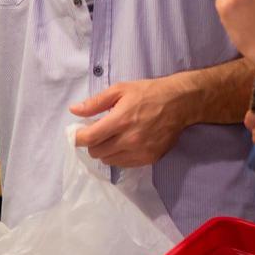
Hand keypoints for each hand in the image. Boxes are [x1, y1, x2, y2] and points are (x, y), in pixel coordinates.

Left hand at [70, 72, 201, 167]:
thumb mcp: (120, 90)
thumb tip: (74, 110)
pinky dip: (118, 156)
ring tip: (111, 137)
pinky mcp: (149, 159)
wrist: (180, 103)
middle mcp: (129, 140)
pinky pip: (124, 164)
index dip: (78, 138)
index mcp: (120, 120)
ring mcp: (140, 152)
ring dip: (104, 151)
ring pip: (109, 161)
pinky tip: (123, 144)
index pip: (89, 138)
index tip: (76, 133)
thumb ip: (95, 102)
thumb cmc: (148, 93)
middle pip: (97, 152)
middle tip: (97, 132)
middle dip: (92, 143)